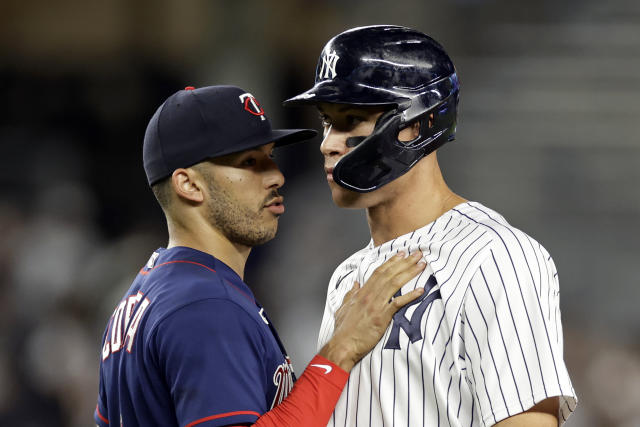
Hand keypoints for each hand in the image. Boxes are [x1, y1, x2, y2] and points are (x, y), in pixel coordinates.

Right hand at [319, 252, 425, 370]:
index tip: (401, 254)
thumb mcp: (342, 308)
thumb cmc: (343, 330)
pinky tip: (420, 290)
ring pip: (394, 284)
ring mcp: (376, 305)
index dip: (391, 262)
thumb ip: (350, 295)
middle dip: (404, 262)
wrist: (343, 345)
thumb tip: (355, 284)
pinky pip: (398, 303)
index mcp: (361, 293)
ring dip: (409, 272)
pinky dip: (410, 296)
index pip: (378, 272)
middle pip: (389, 274)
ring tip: (421, 265)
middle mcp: (369, 295)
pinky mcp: (382, 317)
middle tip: (417, 253)